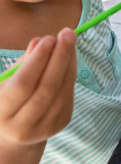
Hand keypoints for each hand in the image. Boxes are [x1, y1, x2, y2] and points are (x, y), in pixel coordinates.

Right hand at [0, 28, 76, 146]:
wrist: (16, 130)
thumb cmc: (9, 96)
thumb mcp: (7, 79)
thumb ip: (24, 62)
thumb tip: (41, 41)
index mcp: (2, 112)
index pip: (23, 85)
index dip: (38, 61)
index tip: (49, 38)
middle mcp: (22, 126)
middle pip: (46, 89)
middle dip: (59, 58)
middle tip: (68, 33)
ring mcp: (44, 129)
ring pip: (62, 92)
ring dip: (69, 63)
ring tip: (70, 41)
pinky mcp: (60, 124)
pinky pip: (69, 95)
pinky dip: (71, 73)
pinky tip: (70, 57)